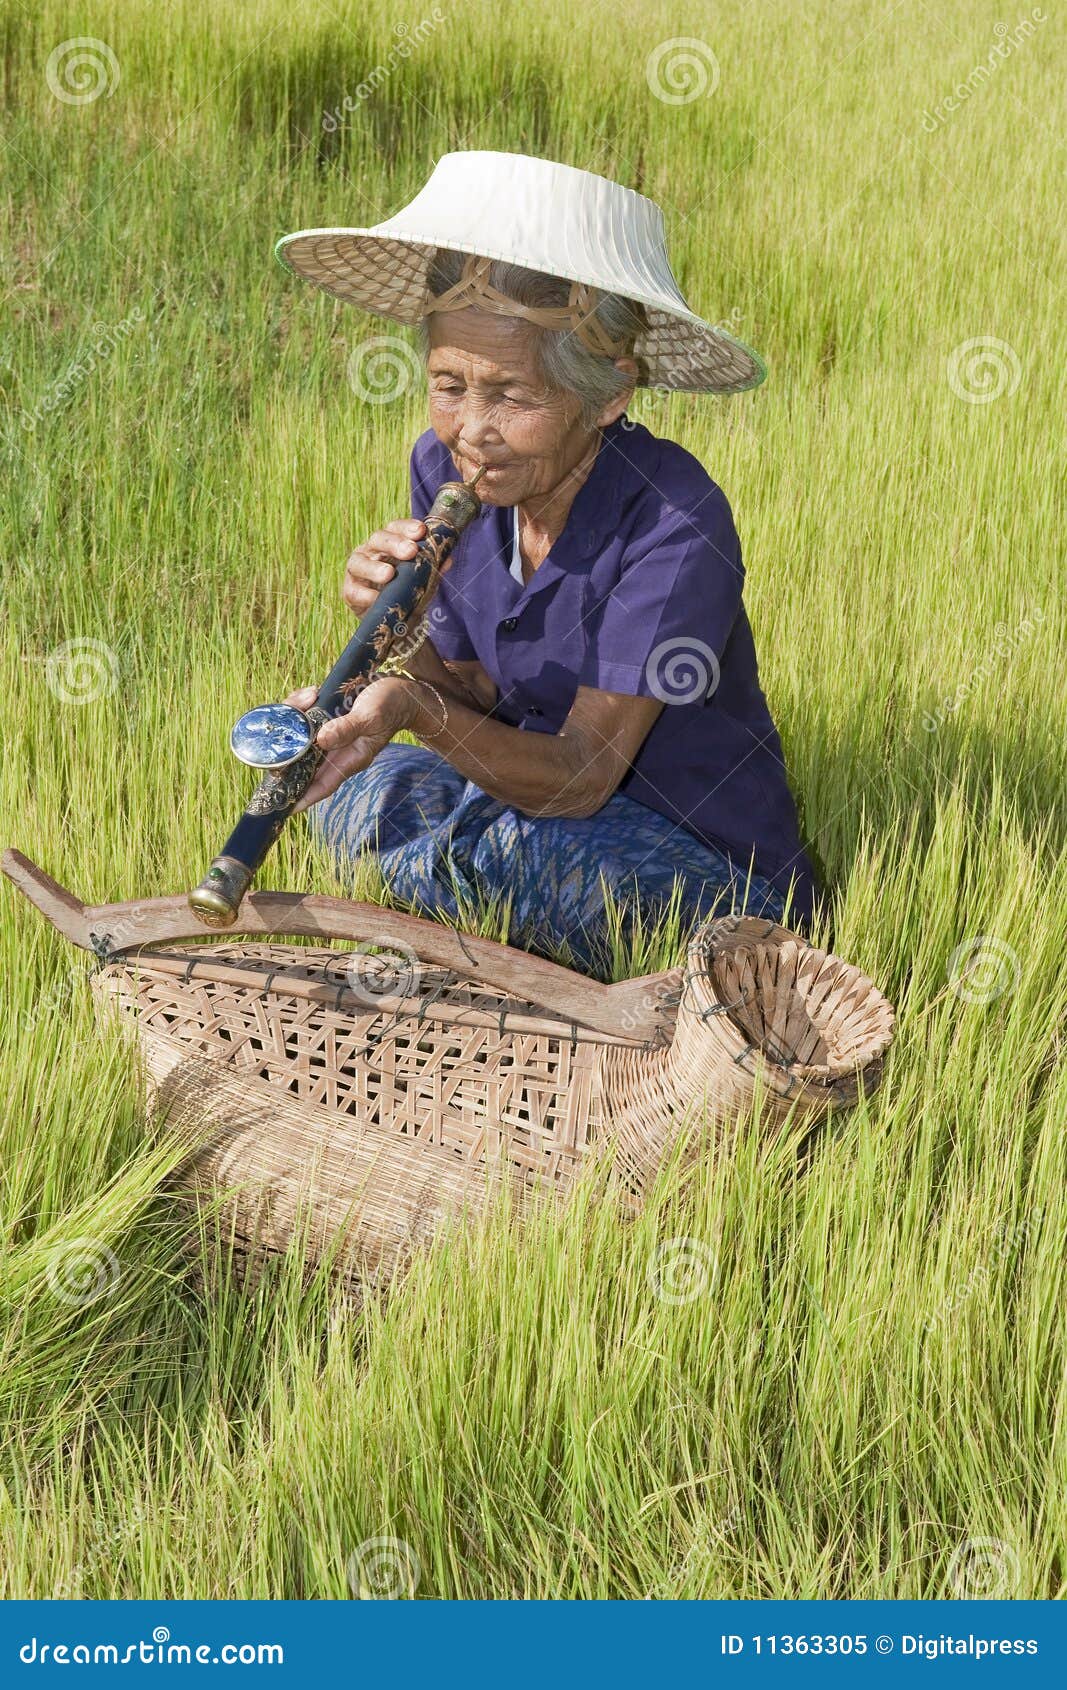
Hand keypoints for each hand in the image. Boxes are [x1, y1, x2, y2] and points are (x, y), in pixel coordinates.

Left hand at [286, 679, 411, 811]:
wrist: (401, 690)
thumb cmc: (391, 706)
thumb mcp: (371, 716)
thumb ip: (347, 728)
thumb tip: (322, 739)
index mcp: (351, 759)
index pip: (323, 784)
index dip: (304, 797)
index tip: (286, 807)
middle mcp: (338, 752)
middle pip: (305, 761)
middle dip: (288, 753)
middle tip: (272, 744)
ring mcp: (332, 737)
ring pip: (302, 739)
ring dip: (295, 720)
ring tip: (302, 701)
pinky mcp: (328, 721)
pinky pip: (307, 721)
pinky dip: (302, 708)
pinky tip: (309, 695)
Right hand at [343, 519, 427, 615]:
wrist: (393, 620)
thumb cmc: (407, 591)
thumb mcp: (423, 579)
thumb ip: (433, 568)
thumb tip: (448, 559)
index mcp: (389, 543)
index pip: (395, 528)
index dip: (407, 527)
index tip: (421, 531)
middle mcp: (371, 551)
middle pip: (378, 539)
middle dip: (394, 543)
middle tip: (411, 551)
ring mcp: (357, 570)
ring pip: (359, 562)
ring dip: (374, 567)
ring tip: (389, 574)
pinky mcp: (350, 591)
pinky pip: (355, 591)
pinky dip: (365, 595)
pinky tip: (376, 598)